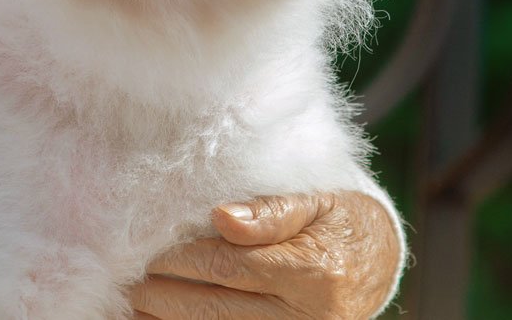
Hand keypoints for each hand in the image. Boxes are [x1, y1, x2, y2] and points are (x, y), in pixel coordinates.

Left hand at [128, 191, 401, 319]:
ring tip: (137, 306)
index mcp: (312, 271)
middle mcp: (306, 315)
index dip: (183, 260)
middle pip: (218, 307)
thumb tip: (220, 217)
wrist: (378, 265)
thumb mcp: (317, 202)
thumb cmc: (341, 223)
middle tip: (132, 281)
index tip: (150, 251)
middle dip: (167, 295)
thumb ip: (270, 211)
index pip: (230, 267)